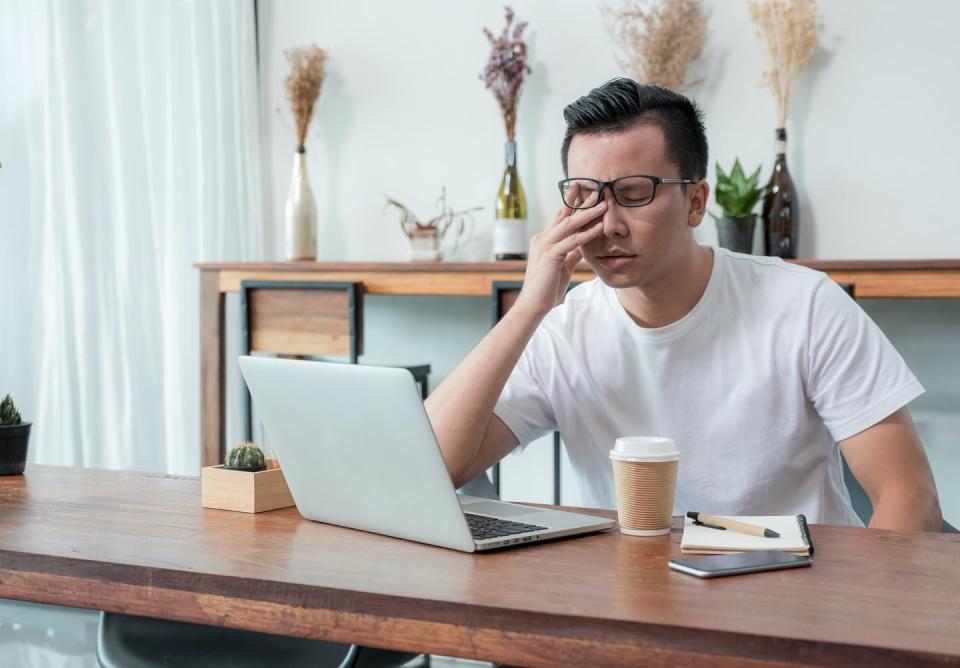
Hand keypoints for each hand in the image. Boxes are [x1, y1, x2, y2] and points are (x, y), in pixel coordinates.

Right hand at [515, 183, 606, 316]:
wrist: (533, 305)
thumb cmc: (547, 289)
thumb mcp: (563, 268)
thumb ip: (571, 255)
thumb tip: (582, 248)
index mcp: (544, 240)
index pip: (560, 217)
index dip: (571, 202)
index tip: (583, 189)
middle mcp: (542, 239)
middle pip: (565, 215)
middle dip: (581, 201)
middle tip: (597, 189)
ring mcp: (545, 246)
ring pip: (569, 224)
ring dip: (588, 214)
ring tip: (604, 205)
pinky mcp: (550, 255)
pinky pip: (572, 241)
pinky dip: (587, 234)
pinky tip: (599, 227)